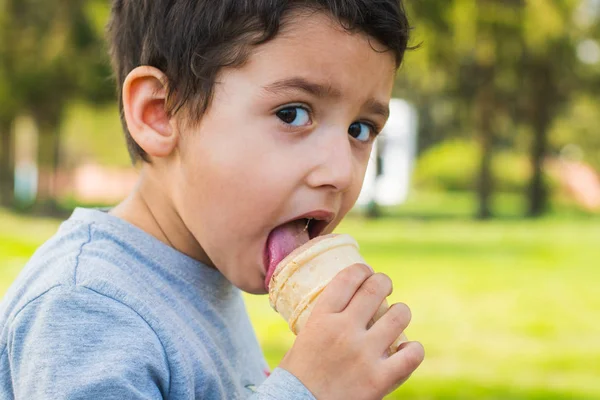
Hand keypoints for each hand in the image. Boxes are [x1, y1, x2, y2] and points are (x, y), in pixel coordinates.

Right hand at [279, 264, 423, 399]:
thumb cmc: (298, 377)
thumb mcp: (304, 338)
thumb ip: (325, 321)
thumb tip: (344, 305)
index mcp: (321, 319)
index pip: (348, 278)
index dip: (362, 270)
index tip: (366, 273)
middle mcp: (344, 331)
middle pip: (375, 288)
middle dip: (384, 282)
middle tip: (384, 286)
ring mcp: (364, 354)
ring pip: (400, 315)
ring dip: (401, 312)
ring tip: (397, 316)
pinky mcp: (380, 379)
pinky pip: (412, 354)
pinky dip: (413, 350)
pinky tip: (406, 350)